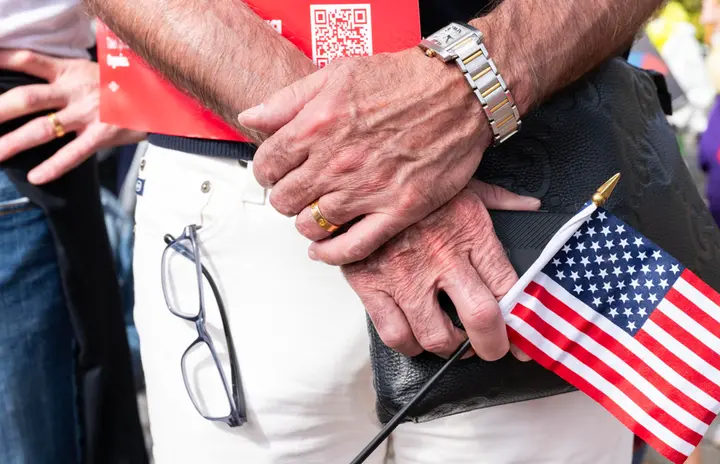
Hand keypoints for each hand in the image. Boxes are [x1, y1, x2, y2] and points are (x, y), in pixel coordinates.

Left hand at [0, 50, 144, 183]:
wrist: (164, 96)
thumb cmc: (129, 85)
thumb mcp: (98, 70)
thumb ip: (71, 77)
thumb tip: (48, 84)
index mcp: (71, 71)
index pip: (29, 60)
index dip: (1, 59)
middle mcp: (75, 91)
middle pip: (26, 98)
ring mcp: (88, 114)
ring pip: (43, 128)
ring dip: (15, 142)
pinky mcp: (103, 135)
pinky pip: (74, 153)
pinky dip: (54, 167)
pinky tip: (36, 177)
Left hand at [239, 48, 491, 265]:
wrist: (458, 93)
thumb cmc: (404, 80)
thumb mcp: (336, 73)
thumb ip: (288, 100)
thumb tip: (252, 118)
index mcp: (317, 126)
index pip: (266, 165)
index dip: (267, 171)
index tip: (276, 172)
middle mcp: (338, 162)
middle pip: (285, 200)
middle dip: (286, 197)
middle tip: (298, 191)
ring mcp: (368, 189)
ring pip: (312, 226)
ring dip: (308, 223)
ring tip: (315, 213)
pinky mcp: (398, 209)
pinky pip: (353, 247)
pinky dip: (332, 254)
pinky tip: (325, 249)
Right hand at [341, 180, 538, 360]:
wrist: (360, 173)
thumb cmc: (415, 183)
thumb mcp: (464, 182)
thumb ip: (501, 200)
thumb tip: (530, 207)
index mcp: (470, 233)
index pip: (509, 287)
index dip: (522, 320)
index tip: (523, 335)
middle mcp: (442, 258)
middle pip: (481, 319)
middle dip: (493, 345)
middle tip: (492, 349)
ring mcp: (405, 275)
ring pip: (436, 337)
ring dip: (448, 348)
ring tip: (450, 341)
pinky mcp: (371, 284)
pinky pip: (395, 334)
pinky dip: (409, 345)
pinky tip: (414, 336)